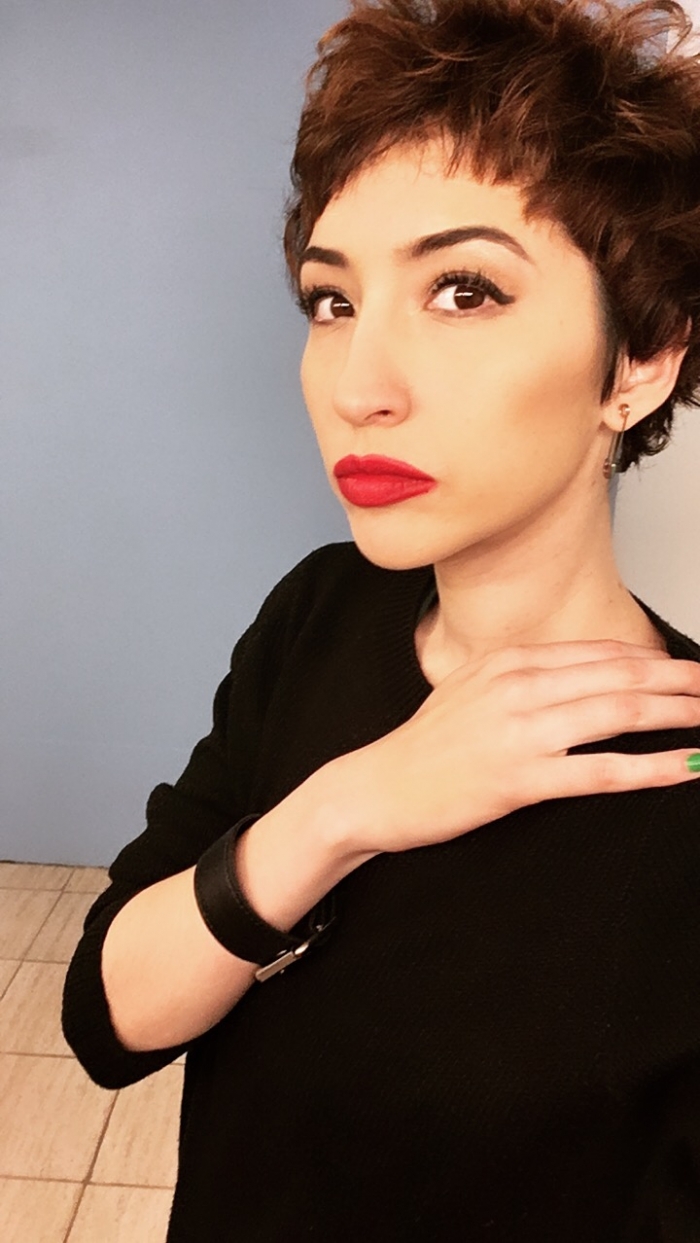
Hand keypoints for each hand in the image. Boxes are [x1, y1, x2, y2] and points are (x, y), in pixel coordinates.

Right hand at [341, 639, 699, 854]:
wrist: (375, 789)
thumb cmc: (425, 749)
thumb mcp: (472, 692)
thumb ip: (525, 681)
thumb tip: (583, 684)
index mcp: (508, 661)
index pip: (600, 653)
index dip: (654, 660)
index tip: (689, 670)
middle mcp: (518, 685)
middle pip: (620, 674)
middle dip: (680, 680)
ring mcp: (520, 730)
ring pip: (619, 711)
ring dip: (678, 713)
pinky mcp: (519, 778)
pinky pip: (601, 770)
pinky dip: (652, 766)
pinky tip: (686, 765)